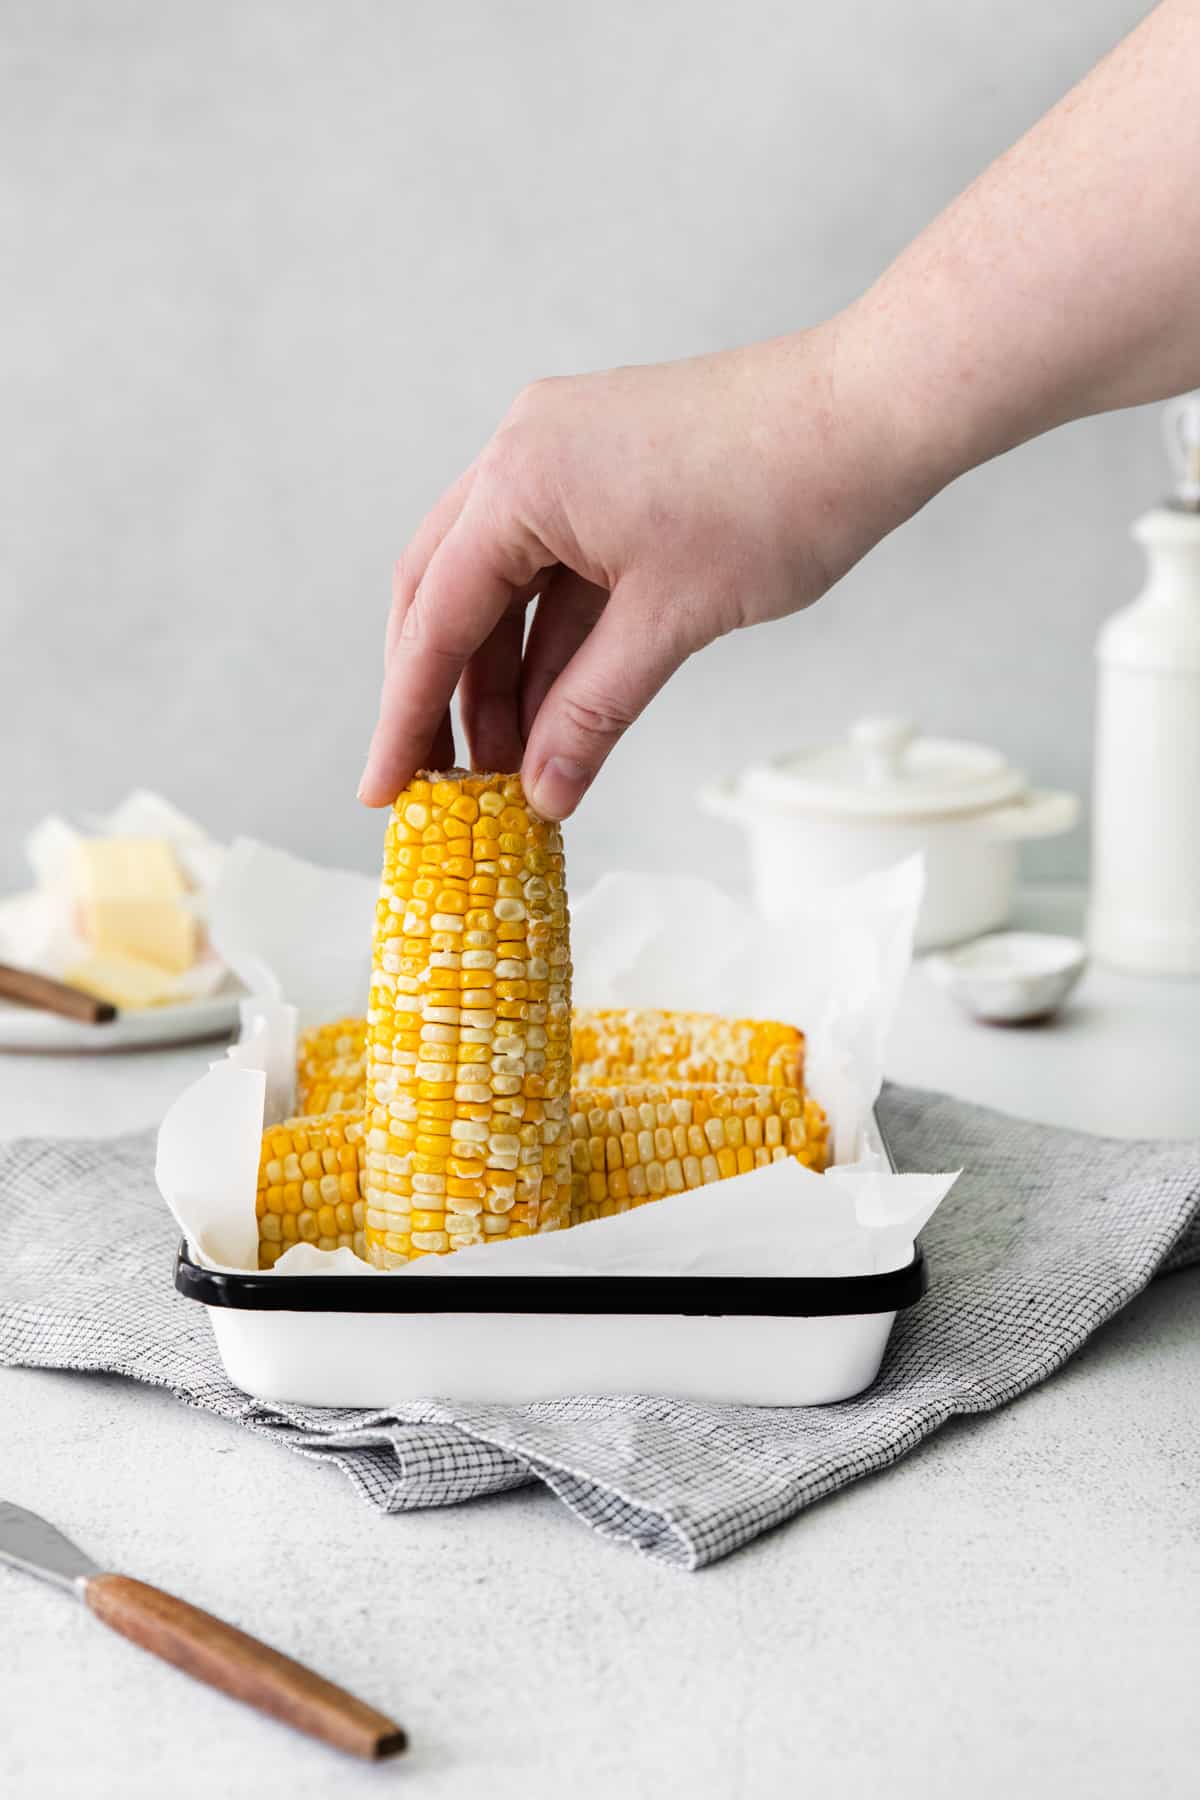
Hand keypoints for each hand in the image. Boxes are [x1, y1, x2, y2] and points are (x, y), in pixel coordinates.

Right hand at [359, 321, 924, 818]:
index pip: (436, 618)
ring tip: (512, 766)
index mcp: (519, 479)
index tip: (384, 790)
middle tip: (443, 782)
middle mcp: (523, 454)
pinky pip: (553, 570)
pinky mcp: (606, 471)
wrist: (873, 413)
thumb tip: (543, 792)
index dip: (407, 716)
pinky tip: (555, 711)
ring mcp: (564, 457)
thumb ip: (591, 712)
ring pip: (501, 587)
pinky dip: (551, 642)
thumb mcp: (671, 622)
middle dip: (442, 695)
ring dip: (504, 676)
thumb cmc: (782, 495)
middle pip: (446, 595)